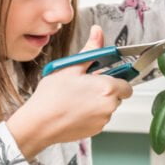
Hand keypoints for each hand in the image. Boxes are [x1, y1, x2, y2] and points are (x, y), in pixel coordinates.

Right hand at [7, 25, 132, 159]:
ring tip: (77, 97)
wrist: (38, 124)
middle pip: (117, 95)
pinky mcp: (95, 131)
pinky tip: (75, 109)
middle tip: (86, 85)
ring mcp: (102, 120)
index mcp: (107, 88)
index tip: (104, 76)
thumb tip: (97, 33)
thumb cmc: (52, 97)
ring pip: (107, 107)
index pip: (127, 84)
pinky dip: (91, 114)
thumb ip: (91, 50)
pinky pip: (99, 118)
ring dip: (98, 102)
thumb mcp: (71, 67)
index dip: (116, 79)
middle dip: (105, 89)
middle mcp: (109, 106)